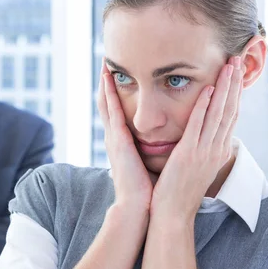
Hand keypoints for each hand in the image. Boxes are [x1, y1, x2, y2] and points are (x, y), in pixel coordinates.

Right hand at [98, 59, 152, 211]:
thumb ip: (150, 150)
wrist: (138, 208)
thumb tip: (162, 143)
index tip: (117, 74)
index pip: (117, 111)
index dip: (115, 92)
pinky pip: (113, 111)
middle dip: (106, 82)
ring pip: (107, 103)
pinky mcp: (118, 141)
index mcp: (123, 142)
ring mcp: (114, 138)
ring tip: (105, 62)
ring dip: (105, 82)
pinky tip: (110, 78)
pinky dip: (110, 94)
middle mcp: (115, 137)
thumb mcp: (147, 164)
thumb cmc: (146, 189)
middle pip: (108, 102)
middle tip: (106, 60)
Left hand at [151, 56, 243, 222]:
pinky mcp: (189, 154)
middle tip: (239, 59)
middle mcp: (216, 149)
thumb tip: (205, 134)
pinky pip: (198, 125)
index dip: (236, 92)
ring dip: (225, 87)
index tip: (237, 72)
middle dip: (235, 83)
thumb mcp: (197, 166)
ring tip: (229, 65)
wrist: (172, 214)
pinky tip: (208, 88)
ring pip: (218, 113)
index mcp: (218, 151)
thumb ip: (202, 148)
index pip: (231, 115)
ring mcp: (204, 152)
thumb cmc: (179, 191)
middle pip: (230, 109)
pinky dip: (204, 105)